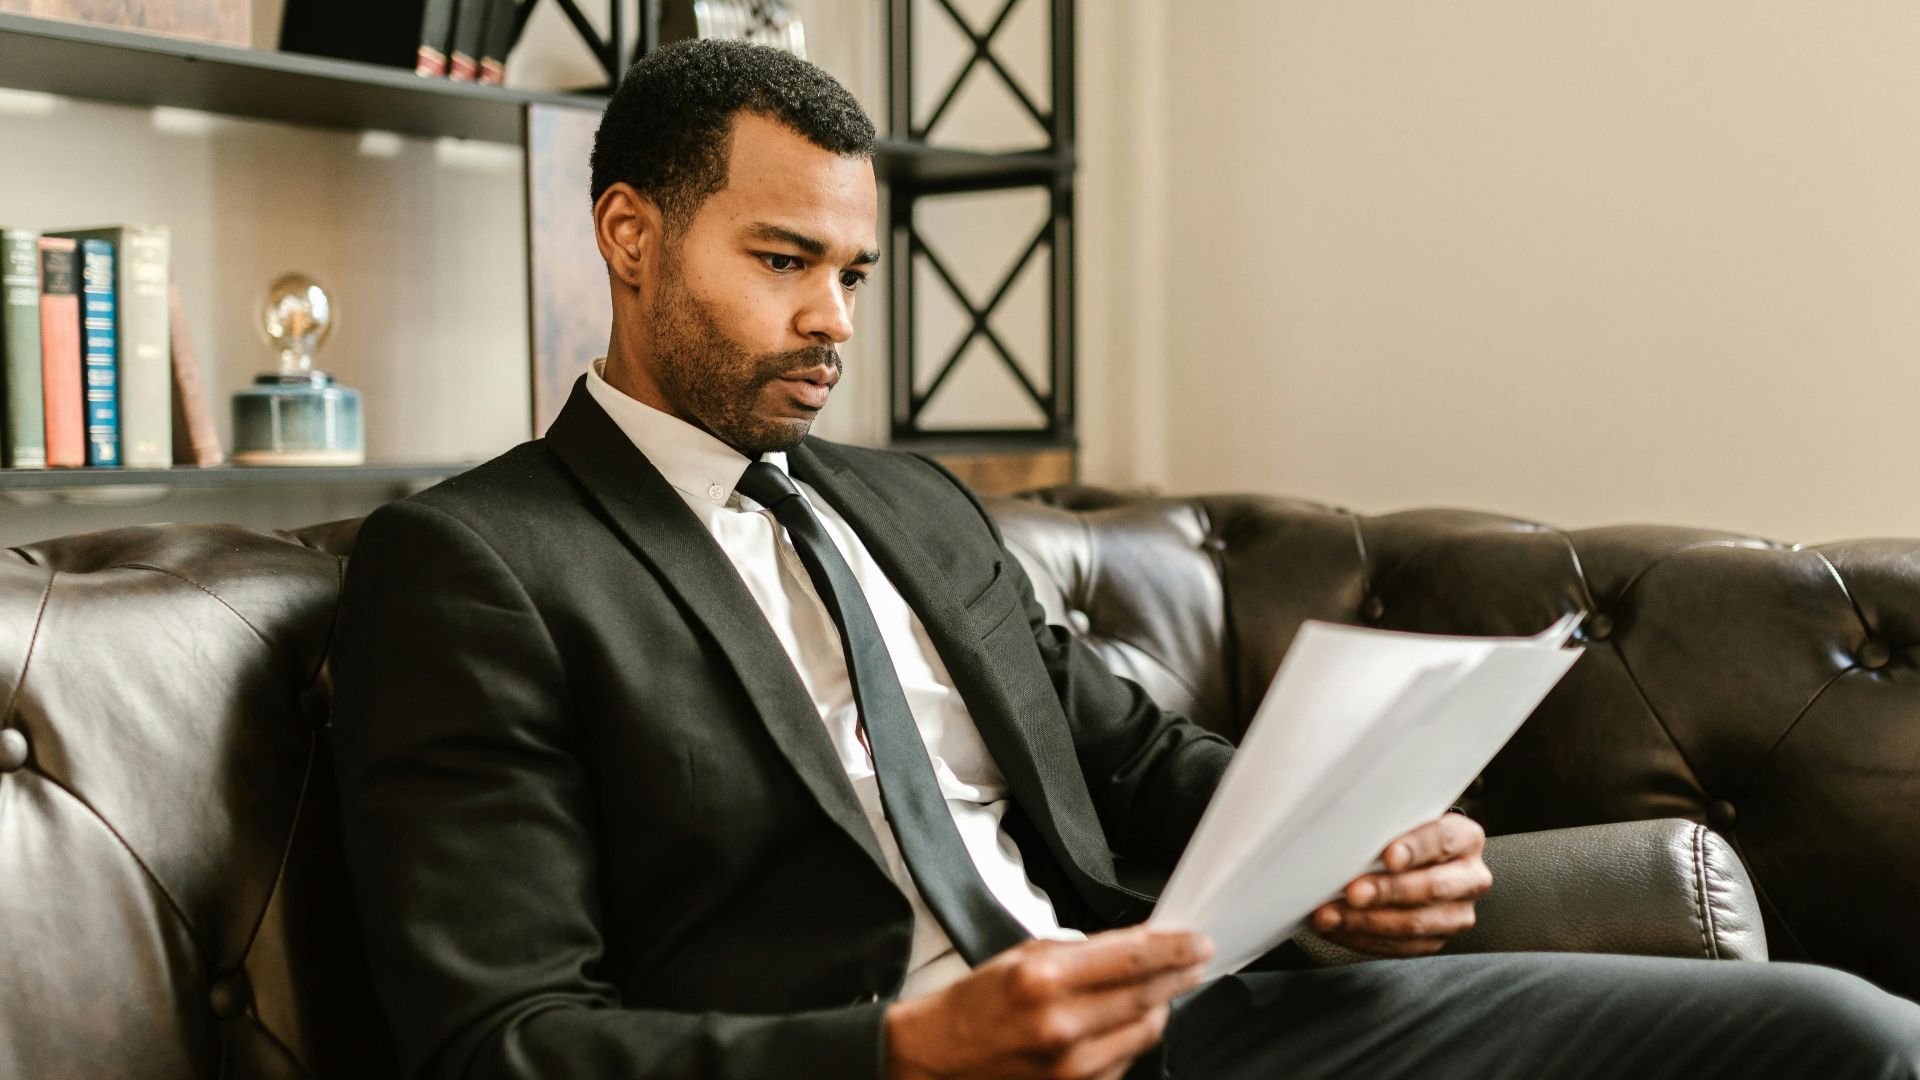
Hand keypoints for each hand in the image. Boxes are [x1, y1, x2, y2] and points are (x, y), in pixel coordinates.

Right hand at [884, 926, 1212, 1079]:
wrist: (938, 1059)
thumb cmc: (976, 1004)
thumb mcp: (1023, 956)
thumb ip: (1082, 951)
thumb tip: (1137, 945)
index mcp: (1044, 980)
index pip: (1132, 959)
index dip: (1173, 948)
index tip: (1197, 941)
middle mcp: (1061, 1026)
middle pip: (1146, 997)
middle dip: (1178, 975)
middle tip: (1195, 958)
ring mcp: (1071, 1068)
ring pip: (1143, 1033)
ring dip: (1157, 1008)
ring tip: (1156, 989)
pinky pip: (1124, 1062)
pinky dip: (1130, 1039)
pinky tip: (1120, 1023)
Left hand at [1310, 812, 1491, 957]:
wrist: (1413, 862)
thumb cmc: (1400, 835)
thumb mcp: (1402, 819)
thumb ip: (1387, 823)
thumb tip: (1347, 830)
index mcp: (1466, 838)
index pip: (1444, 840)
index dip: (1415, 848)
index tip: (1389, 856)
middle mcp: (1470, 878)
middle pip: (1432, 887)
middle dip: (1387, 891)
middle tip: (1353, 892)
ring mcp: (1457, 914)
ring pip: (1415, 923)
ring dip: (1367, 921)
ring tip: (1332, 915)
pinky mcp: (1436, 940)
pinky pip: (1400, 946)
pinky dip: (1363, 938)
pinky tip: (1339, 927)